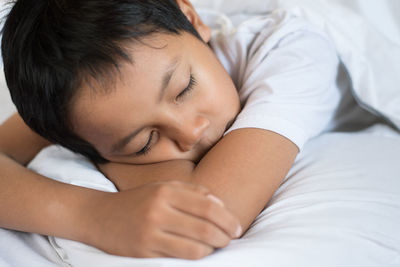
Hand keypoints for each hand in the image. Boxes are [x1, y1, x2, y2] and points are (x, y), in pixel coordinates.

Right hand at [84, 181, 241, 258]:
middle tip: (231, 239)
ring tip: (217, 246)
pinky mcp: (143, 252)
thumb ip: (192, 191)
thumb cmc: (137, 200)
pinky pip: (179, 257)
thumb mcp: (162, 186)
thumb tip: (220, 204)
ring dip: (213, 249)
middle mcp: (158, 210)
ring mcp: (150, 233)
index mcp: (165, 191)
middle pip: (205, 227)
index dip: (228, 219)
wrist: (99, 216)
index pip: (207, 206)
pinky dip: (196, 255)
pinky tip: (200, 252)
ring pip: (195, 247)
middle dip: (225, 236)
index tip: (237, 227)